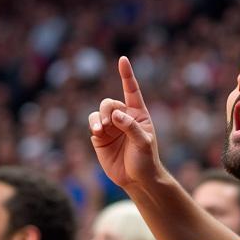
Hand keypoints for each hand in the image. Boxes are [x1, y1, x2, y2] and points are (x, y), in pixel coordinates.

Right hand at [88, 57, 162, 190]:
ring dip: (98, 118)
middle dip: (107, 110)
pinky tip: (97, 132)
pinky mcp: (100, 138)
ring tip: (100, 129)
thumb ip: (131, 127)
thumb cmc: (146, 160)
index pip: (132, 91)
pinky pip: (92, 124)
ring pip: (99, 112)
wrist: (136, 179)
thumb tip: (116, 115)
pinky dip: (93, 125)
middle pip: (110, 103)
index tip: (122, 59)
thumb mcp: (143, 143)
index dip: (126, 75)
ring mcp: (110, 127)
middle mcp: (123, 117)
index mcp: (138, 114)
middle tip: (108, 124)